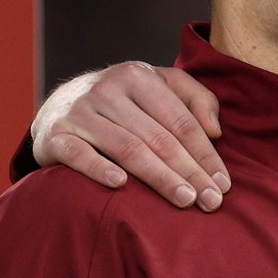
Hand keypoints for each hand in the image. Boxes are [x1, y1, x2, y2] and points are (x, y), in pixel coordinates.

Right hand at [31, 62, 229, 210]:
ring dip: (159, 177)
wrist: (58, 105)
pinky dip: (98, 169)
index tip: (224, 183)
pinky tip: (121, 185)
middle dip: (190, 171)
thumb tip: (215, 131)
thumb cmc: (123, 101)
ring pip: (127, 147)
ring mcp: (79, 111)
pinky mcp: (54, 134)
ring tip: (185, 200)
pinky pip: (78, 154)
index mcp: (137, 75)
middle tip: (211, 201)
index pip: (180, 120)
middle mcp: (107, 89)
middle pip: (158, 137)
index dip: (206, 153)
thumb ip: (195, 99)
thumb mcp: (159, 86)